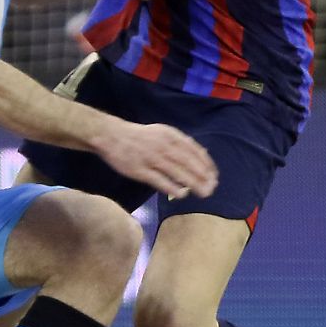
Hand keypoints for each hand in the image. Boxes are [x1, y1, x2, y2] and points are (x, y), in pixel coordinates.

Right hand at [92, 120, 217, 200]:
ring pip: (177, 172)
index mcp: (170, 135)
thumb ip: (180, 142)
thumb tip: (201, 154)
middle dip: (203, 176)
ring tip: (203, 193)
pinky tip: (181, 194)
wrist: (111, 136)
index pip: (194, 150)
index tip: (214, 176)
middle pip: (189, 163)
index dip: (207, 164)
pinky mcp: (140, 170)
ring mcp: (151, 158)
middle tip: (212, 188)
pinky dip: (172, 188)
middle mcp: (163, 146)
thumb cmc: (139, 136)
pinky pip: (159, 181)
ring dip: (193, 184)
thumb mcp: (162, 132)